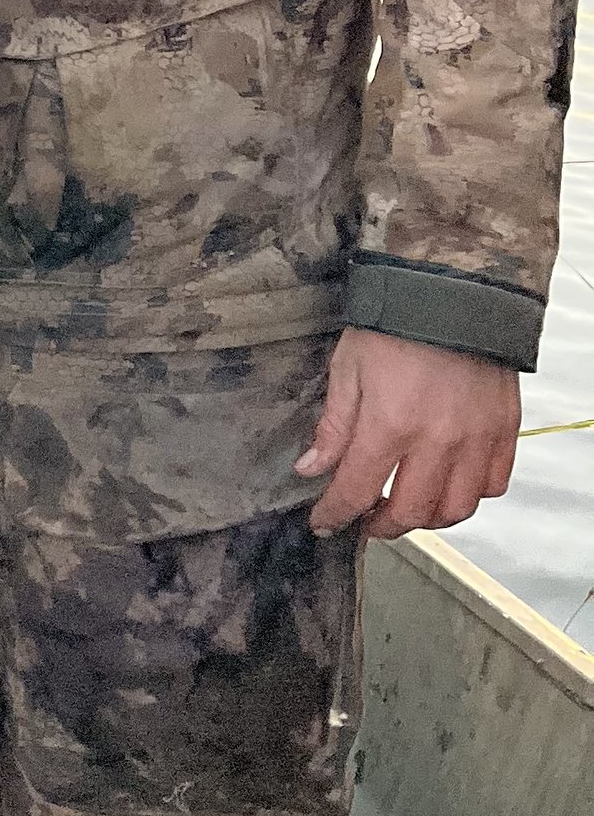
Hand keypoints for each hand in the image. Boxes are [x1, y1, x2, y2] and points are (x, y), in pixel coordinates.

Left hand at [295, 325, 520, 539]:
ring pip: (456, 509)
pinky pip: (493, 484)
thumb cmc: (396, 323)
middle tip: (366, 519)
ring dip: (427, 518)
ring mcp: (476, 438)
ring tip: (407, 507)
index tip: (324, 521)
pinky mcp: (503, 429)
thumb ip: (333, 426)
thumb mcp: (348, 368)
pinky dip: (470, 495)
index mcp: (390, 423)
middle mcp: (437, 439)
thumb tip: (311, 468)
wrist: (452, 290)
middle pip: (411, 512)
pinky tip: (448, 484)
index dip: (335, 513)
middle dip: (382, 525)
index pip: (357, 491)